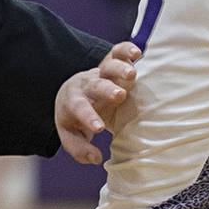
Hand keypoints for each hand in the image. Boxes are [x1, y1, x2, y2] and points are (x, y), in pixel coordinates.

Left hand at [55, 40, 138, 164]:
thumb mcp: (70, 135)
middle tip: (120, 95)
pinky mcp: (111, 64)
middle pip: (96, 85)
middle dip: (107, 90)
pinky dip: (126, 50)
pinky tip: (137, 53)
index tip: (100, 128)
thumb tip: (96, 158)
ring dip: (120, 68)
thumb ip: (80, 149)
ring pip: (108, 66)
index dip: (89, 118)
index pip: (80, 110)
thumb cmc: (74, 117)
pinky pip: (117, 53)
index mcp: (74, 102)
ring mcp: (100, 73)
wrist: (73, 91)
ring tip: (132, 74)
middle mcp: (87, 85)